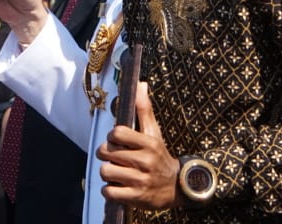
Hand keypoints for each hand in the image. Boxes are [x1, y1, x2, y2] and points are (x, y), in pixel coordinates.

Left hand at [97, 82, 181, 209]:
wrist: (176, 187)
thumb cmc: (159, 156)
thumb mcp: (154, 132)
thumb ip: (144, 109)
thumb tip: (139, 84)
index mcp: (148, 143)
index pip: (117, 133)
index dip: (111, 137)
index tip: (116, 141)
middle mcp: (145, 161)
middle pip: (106, 152)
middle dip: (106, 155)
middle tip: (114, 157)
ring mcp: (140, 180)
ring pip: (106, 171)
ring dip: (108, 173)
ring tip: (116, 172)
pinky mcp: (136, 197)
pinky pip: (109, 192)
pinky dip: (109, 190)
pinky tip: (118, 186)